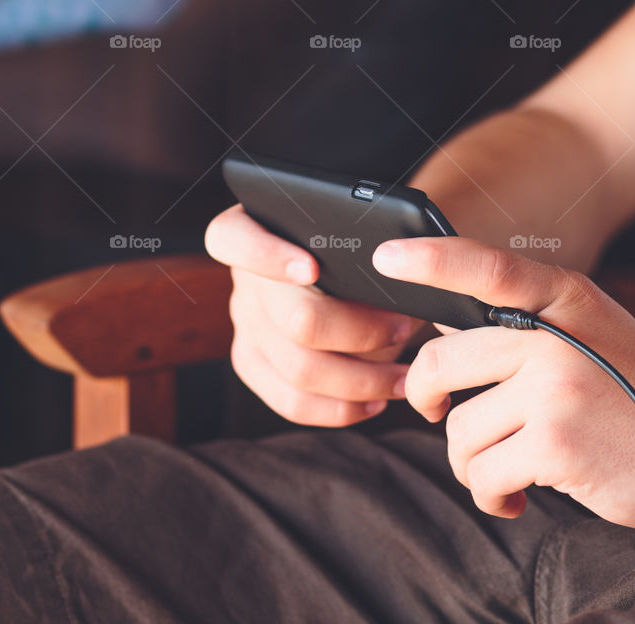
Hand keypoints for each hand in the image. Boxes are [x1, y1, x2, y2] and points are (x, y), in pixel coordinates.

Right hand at [205, 204, 416, 425]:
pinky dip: (338, 408)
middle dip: (360, 331)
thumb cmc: (353, 244)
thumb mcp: (355, 232)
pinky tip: (373, 401)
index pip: (232, 239)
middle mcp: (243, 278)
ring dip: (361, 380)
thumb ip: (361, 248)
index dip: (267, 256)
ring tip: (402, 378)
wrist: (346, 270)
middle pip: (293, 318)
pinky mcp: (252, 362)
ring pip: (298, 369)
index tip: (311, 268)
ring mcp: (244, 323)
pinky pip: (291, 401)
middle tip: (403, 327)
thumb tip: (394, 274)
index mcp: (252, 227)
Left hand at [372, 235, 634, 530]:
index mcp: (560, 297)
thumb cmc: (632, 391)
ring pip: (458, 428)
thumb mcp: (586, 330)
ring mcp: (556, 389)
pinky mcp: (557, 446)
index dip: (431, 258)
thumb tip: (439, 322)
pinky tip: (514, 497)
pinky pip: (483, 474)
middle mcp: (553, 336)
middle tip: (435, 413)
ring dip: (468, 461)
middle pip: (441, 360)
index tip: (386, 257)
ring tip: (501, 467)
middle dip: (425, 397)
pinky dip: (490, 495)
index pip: (485, 266)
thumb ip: (522, 320)